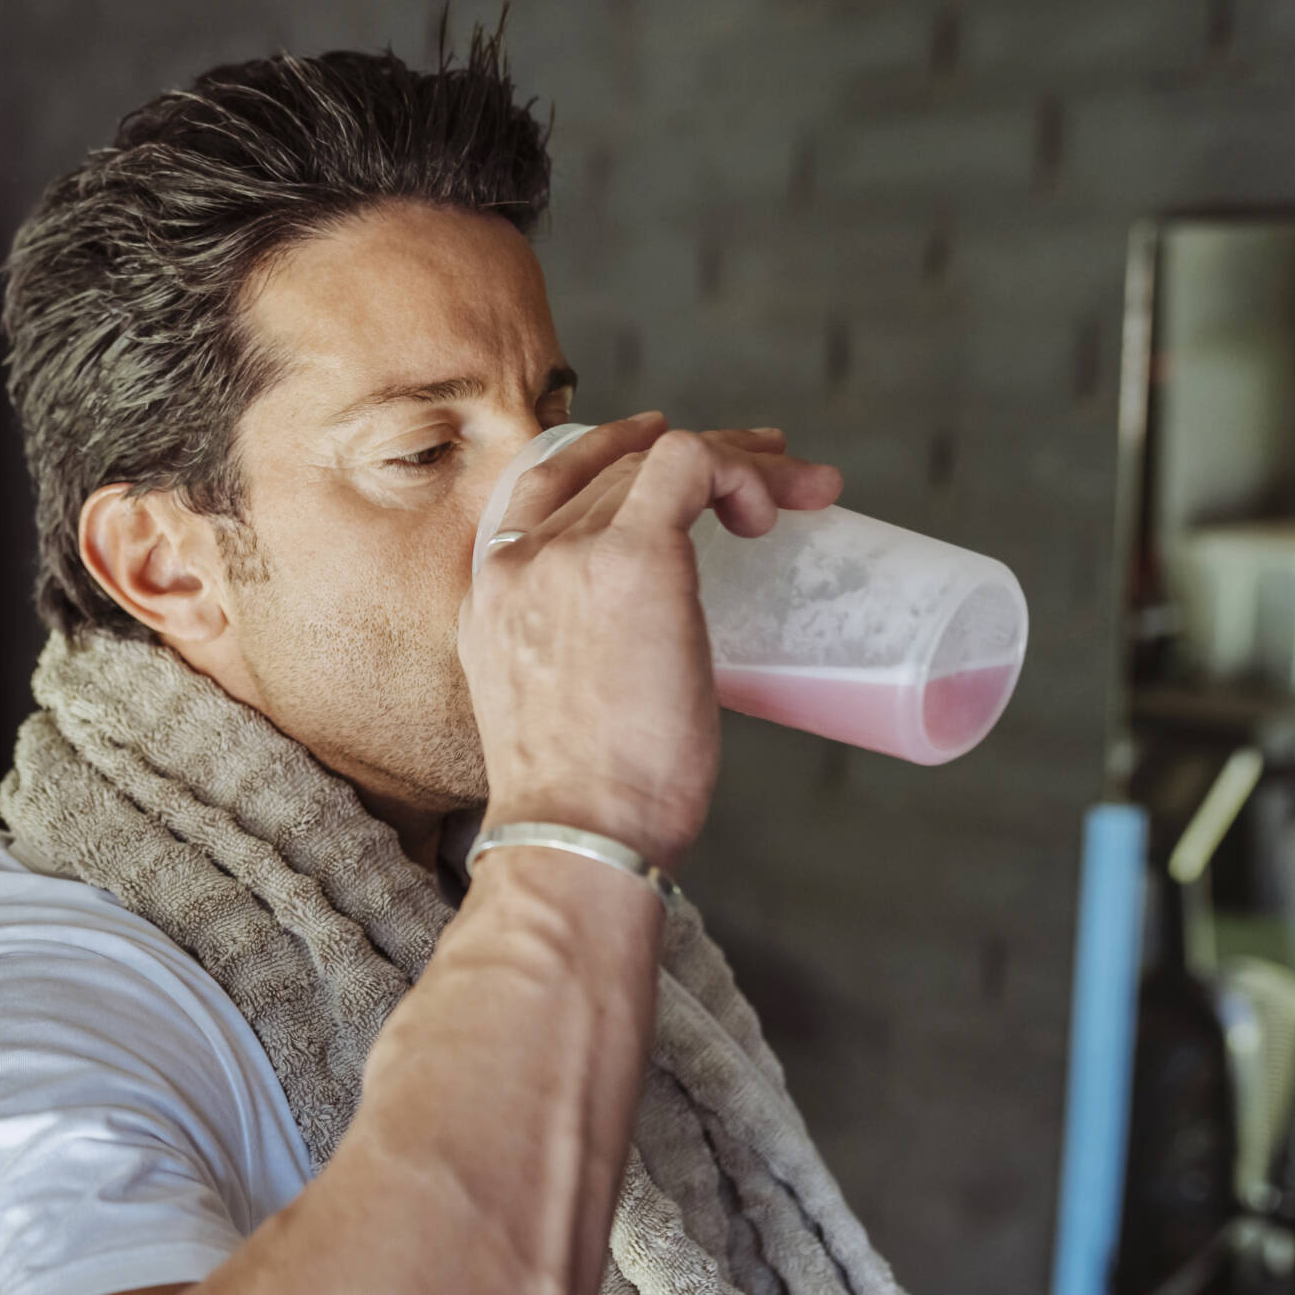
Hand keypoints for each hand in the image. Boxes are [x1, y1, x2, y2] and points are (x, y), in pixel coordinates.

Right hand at [458, 416, 841, 868]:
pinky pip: (690, 464)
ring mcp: (568, 553)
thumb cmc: (584, 809)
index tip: (683, 480)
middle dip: (699, 459)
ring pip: (656, 459)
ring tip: (803, 490)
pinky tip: (774, 508)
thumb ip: (576, 665)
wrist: (574, 835)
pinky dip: (742, 468)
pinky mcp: (632, 557)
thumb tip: (649, 664)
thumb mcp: (553, 713)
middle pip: (609, 467)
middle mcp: (517, 560)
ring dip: (740, 463)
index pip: (546, 489)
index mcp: (491, 597)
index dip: (616, 462)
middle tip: (772, 478)